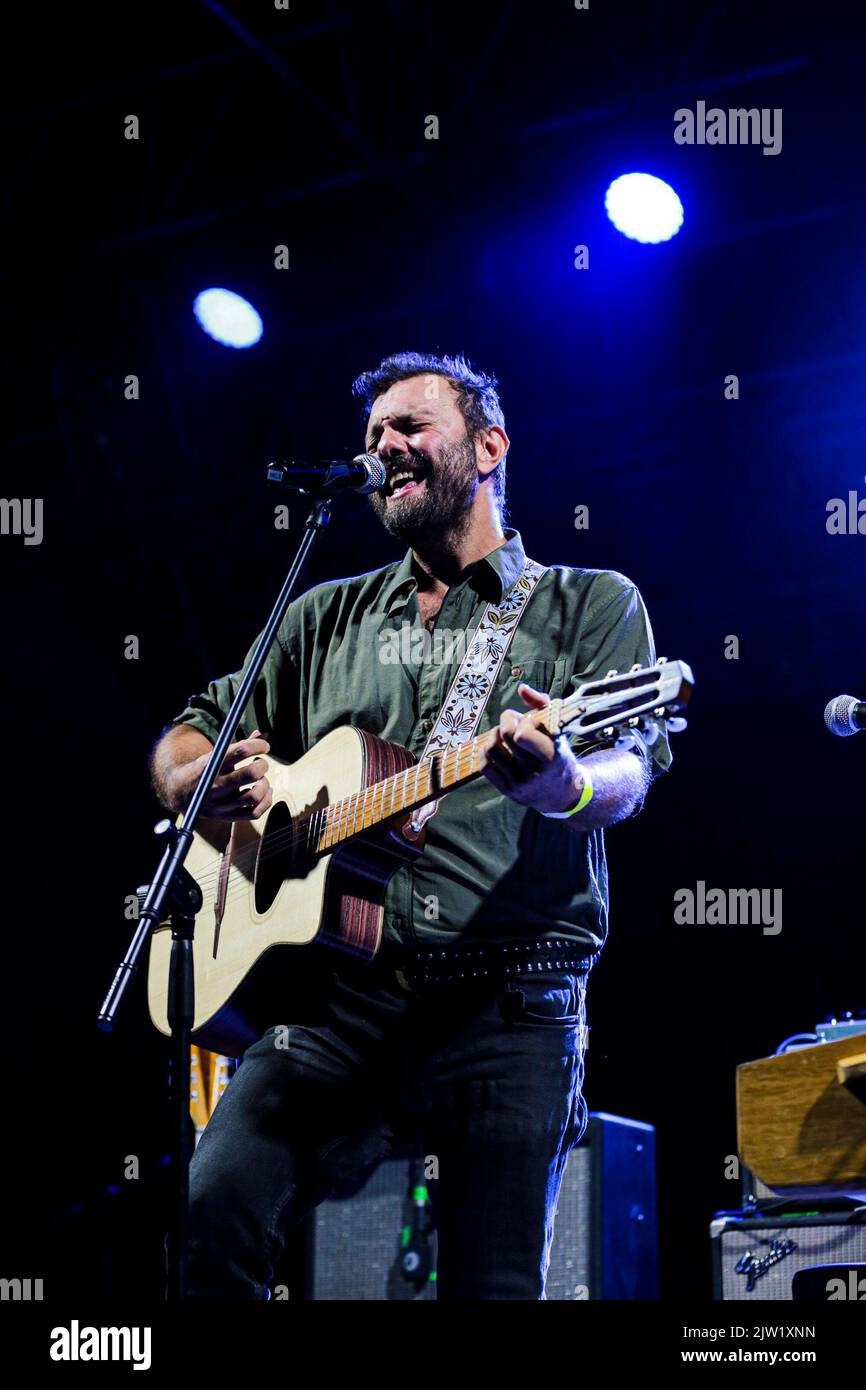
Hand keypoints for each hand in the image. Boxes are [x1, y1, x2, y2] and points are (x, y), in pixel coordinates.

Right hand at [186, 730, 272, 820]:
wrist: (181, 792)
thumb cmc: (205, 770)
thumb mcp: (216, 755)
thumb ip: (240, 746)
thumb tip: (261, 734)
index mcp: (213, 765)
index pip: (242, 751)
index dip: (259, 746)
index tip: (264, 746)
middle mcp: (216, 785)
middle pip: (252, 773)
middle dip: (263, 766)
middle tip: (261, 764)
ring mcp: (221, 803)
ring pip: (255, 796)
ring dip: (265, 785)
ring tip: (262, 780)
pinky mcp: (226, 816)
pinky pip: (254, 813)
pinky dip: (265, 802)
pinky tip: (265, 793)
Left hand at [483, 684, 582, 813]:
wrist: (563, 794)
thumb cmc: (559, 754)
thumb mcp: (558, 730)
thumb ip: (542, 705)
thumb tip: (521, 687)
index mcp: (551, 756)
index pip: (522, 734)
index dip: (522, 721)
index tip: (529, 721)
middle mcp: (535, 772)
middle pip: (505, 736)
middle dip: (507, 721)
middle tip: (513, 722)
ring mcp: (520, 783)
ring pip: (491, 749)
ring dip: (494, 735)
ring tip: (503, 734)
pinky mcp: (508, 791)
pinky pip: (485, 766)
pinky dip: (485, 751)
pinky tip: (496, 747)